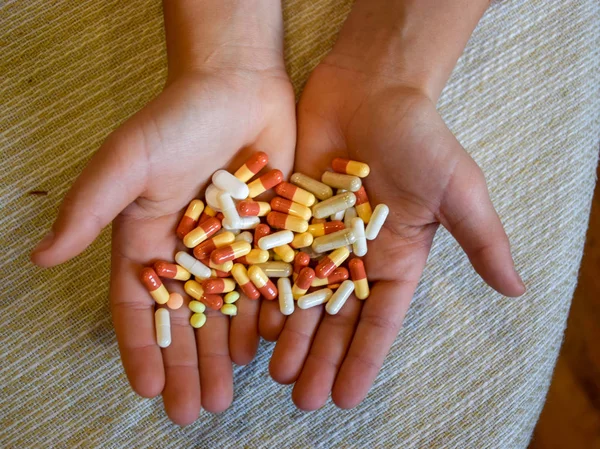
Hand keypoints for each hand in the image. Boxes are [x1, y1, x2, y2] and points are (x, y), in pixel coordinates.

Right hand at [31, 51, 295, 422]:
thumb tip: (41, 258)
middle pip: (186, 318)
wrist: (238, 86)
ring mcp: (232, 247)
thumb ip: (91, 208)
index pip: (138, 305)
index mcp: (149, 240)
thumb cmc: (178, 118)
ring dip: (225, 353)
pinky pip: (267, 284)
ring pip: (228, 310)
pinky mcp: (268, 235)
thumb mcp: (128, 160)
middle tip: (192, 411)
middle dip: (186, 364)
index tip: (146, 389)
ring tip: (226, 393)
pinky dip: (264, 317)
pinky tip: (264, 347)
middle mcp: (189, 251)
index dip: (140, 347)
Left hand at [262, 57, 524, 409]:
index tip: (346, 397)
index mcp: (395, 259)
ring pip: (301, 298)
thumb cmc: (419, 136)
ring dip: (291, 337)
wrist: (372, 87)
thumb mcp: (458, 188)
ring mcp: (318, 239)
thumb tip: (519, 290)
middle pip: (336, 319)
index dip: (364, 359)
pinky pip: (275, 262)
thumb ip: (481, 239)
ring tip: (277, 374)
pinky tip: (255, 324)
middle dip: (321, 360)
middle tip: (303, 400)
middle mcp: (355, 258)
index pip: (380, 321)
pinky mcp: (289, 217)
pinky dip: (266, 293)